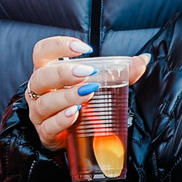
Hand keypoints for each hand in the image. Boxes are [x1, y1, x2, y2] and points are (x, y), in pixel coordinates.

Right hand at [23, 36, 144, 146]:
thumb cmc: (81, 102)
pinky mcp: (45, 133)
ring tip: (86, 94)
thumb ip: (121, 73)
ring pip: (44, 103)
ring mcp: (39, 113)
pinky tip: (74, 115)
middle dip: (63, 73)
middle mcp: (38, 91)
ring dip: (66, 97)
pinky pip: (49, 127)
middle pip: (41, 77)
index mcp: (47, 71)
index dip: (58, 45)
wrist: (72, 136)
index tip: (84, 48)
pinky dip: (61, 120)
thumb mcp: (98, 84)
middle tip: (87, 72)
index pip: (42, 51)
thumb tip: (143, 60)